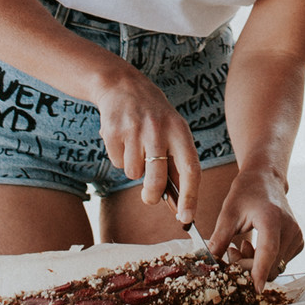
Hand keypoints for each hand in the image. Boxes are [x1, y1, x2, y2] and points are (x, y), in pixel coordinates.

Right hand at [92, 66, 203, 227]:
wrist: (122, 85)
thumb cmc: (153, 116)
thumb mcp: (173, 130)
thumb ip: (176, 162)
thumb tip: (179, 204)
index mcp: (180, 131)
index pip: (190, 170)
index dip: (190, 197)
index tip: (186, 218)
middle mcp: (159, 130)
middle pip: (157, 179)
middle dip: (152, 195)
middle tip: (149, 198)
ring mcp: (135, 130)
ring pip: (133, 173)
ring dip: (133, 168)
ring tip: (135, 146)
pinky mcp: (113, 132)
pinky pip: (117, 162)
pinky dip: (119, 157)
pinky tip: (123, 139)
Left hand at [207, 167, 302, 290]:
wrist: (266, 179)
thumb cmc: (247, 192)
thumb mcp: (228, 213)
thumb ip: (219, 239)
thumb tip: (209, 264)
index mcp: (272, 219)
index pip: (268, 252)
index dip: (260, 272)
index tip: (254, 290)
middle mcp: (290, 228)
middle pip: (269, 265)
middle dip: (247, 267)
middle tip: (231, 252)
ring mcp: (297, 236)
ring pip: (275, 267)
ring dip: (255, 265)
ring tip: (242, 246)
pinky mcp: (299, 242)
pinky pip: (280, 263)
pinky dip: (265, 261)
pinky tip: (256, 246)